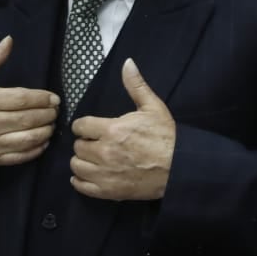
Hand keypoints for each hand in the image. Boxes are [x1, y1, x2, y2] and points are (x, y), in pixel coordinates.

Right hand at [0, 35, 59, 165]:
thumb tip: (9, 40)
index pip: (22, 99)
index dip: (42, 99)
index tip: (54, 98)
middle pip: (28, 119)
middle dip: (47, 114)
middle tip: (56, 111)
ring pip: (27, 139)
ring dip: (45, 132)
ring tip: (51, 124)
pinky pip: (20, 156)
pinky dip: (36, 149)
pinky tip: (43, 141)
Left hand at [70, 58, 174, 199]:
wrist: (180, 169)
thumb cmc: (167, 137)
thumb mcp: (153, 107)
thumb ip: (136, 85)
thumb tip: (127, 63)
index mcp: (112, 130)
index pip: (80, 126)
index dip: (84, 126)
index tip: (90, 128)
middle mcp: (104, 152)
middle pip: (77, 146)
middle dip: (85, 143)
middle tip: (95, 143)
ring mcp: (105, 174)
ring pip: (76, 166)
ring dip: (82, 161)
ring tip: (93, 159)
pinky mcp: (108, 192)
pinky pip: (82, 186)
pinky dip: (81, 181)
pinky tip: (89, 175)